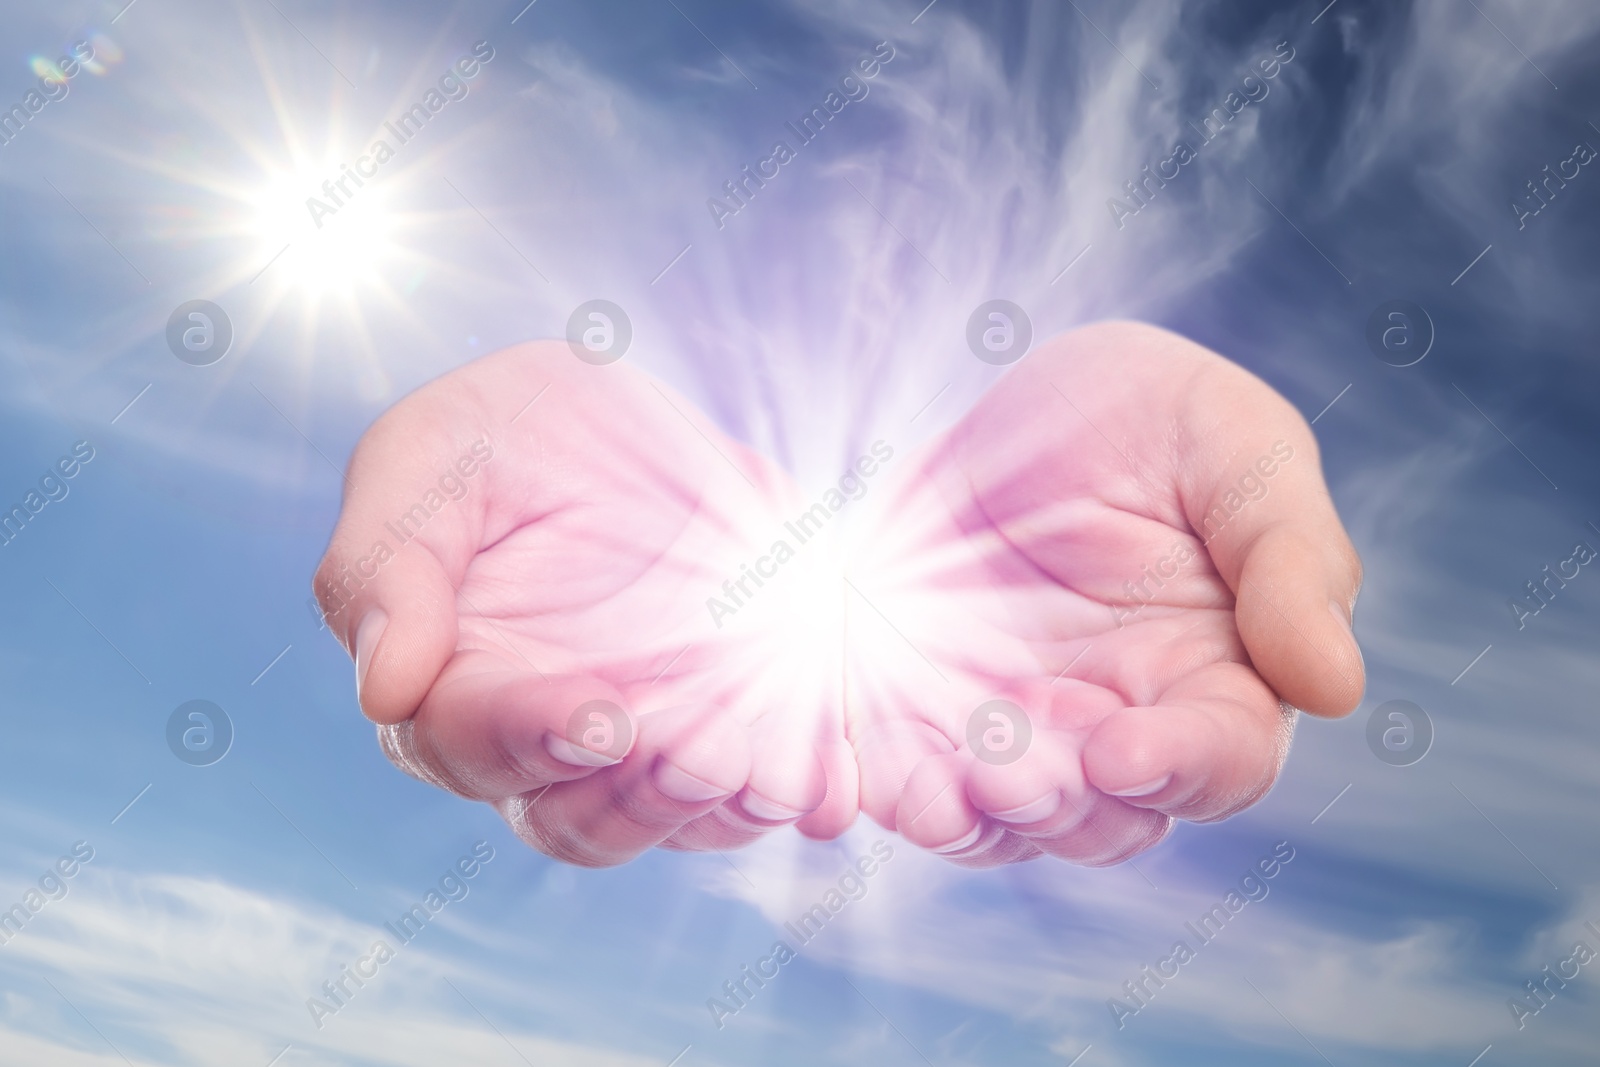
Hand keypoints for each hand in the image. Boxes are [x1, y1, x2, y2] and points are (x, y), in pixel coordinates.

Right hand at [313, 343, 856, 866]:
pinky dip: (808, 789)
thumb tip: (385, 688)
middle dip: (647, 794)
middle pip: (578, 816)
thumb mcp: (428, 453)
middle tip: (712, 751)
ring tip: (786, 774)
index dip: (535, 736)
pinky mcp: (735, 725)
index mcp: (451, 683)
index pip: (476, 741)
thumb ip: (385, 560)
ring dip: (731, 808)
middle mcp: (545, 741)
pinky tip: (840, 781)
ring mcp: (646, 743)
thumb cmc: (503, 427)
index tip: (602, 717)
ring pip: (678, 819)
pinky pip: (768, 781)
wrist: (623, 418)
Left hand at [842, 320, 1364, 866]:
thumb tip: (1336, 689)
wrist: (1013, 400)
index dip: (1178, 765)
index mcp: (1220, 671)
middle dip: (1061, 804)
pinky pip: (918, 778)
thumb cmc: (1150, 413)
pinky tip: (877, 775)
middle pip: (1111, 815)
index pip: (1223, 757)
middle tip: (1009, 771)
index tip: (1122, 748)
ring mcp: (1024, 727)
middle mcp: (1125, 720)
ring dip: (976, 819)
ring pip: (1012, 820)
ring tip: (940, 790)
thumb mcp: (1236, 443)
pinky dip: (899, 790)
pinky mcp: (931, 712)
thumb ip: (1292, 557)